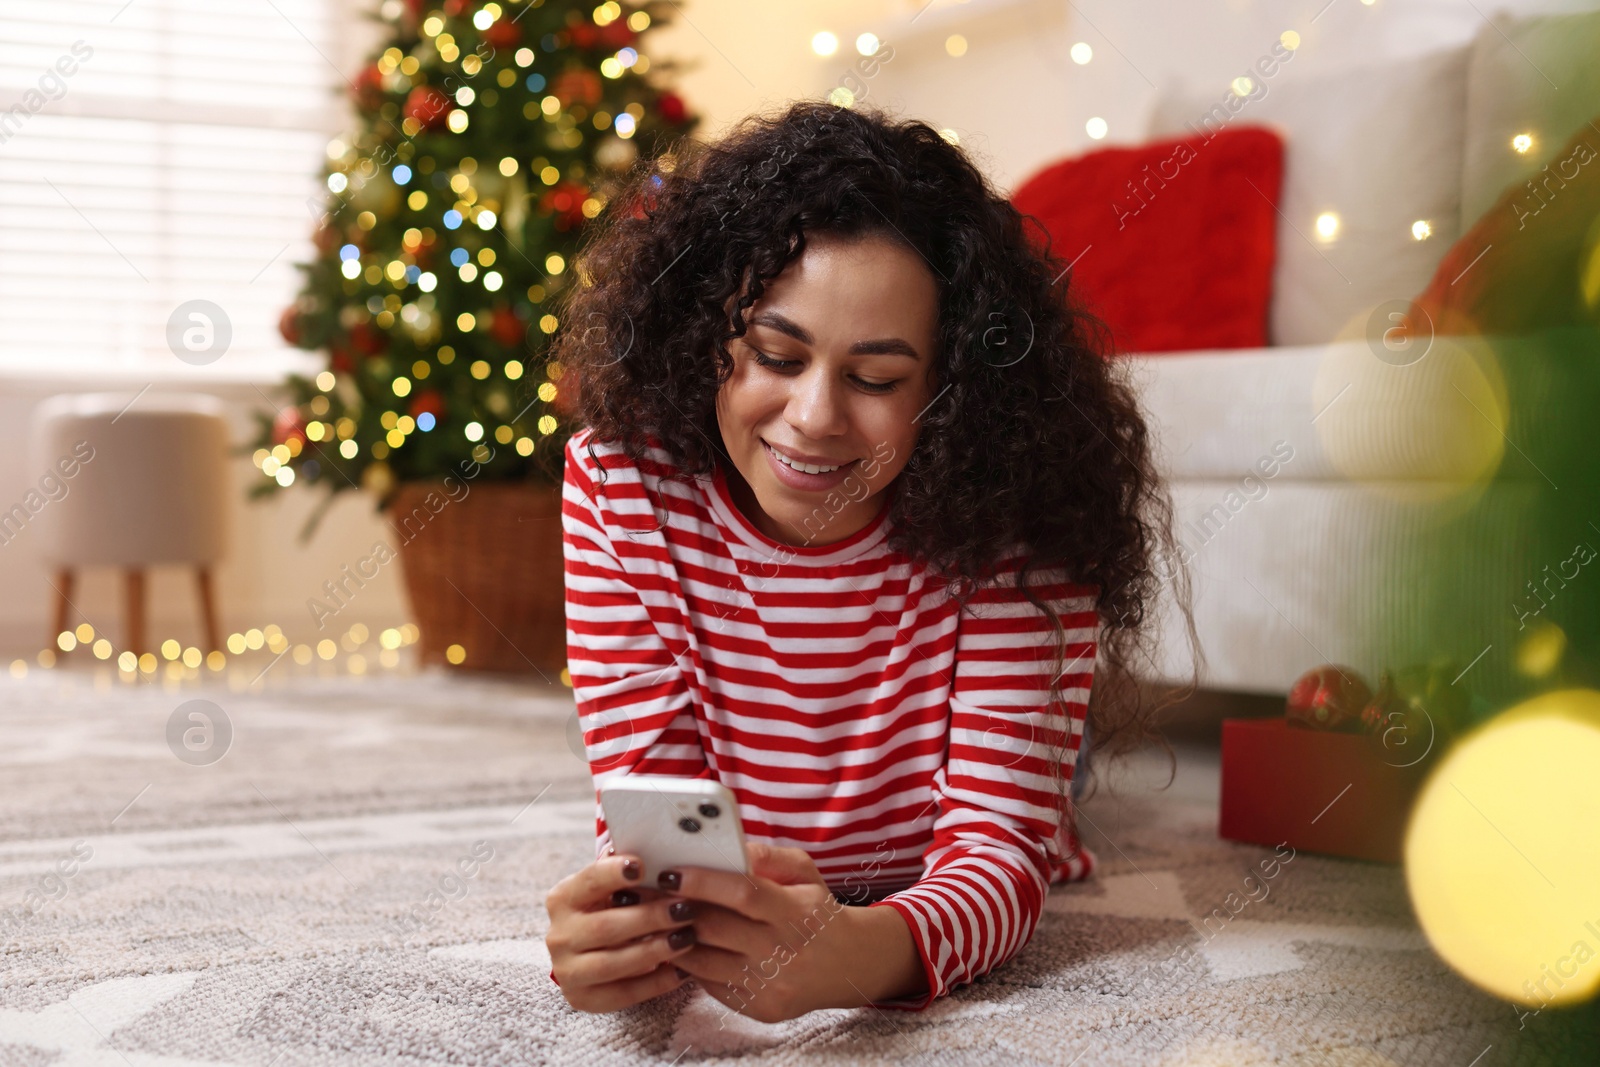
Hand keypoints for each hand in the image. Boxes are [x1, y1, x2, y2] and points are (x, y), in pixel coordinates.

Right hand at [545, 851, 698, 1012]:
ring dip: (654, 950)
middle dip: (649, 918)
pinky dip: (655, 983)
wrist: (593, 953)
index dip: (613, 873)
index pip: (588, 881)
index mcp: (563, 899)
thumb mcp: (613, 889)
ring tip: (687, 938)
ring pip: (612, 963)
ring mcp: (567, 970)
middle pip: (605, 927)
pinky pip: (622, 994)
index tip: (642, 866)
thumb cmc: (614, 909)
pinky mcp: (581, 998)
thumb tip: (658, 849)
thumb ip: (629, 872)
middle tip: (685, 909)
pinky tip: (683, 971)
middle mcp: (558, 935)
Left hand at [662, 841, 881, 1023]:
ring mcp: (771, 984)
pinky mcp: (759, 1008)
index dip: (703, 882)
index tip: (670, 871)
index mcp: (798, 911)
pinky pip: (711, 984)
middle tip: (648, 894)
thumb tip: (728, 848)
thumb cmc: (817, 911)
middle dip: (677, 909)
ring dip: (675, 938)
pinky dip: (690, 964)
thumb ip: (768, 856)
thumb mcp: (804, 873)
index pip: (744, 893)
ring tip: (656, 919)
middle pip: (717, 928)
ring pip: (705, 961)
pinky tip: (680, 946)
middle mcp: (785, 951)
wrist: (846, 965)